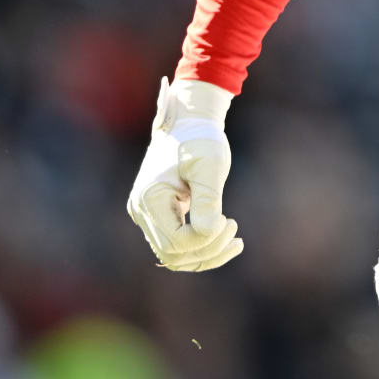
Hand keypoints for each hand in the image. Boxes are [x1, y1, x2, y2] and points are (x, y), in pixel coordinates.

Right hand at [125, 76, 243, 271]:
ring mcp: (147, 215)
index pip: (177, 242)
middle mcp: (141, 211)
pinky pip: (177, 244)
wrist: (188, 122)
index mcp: (150, 198)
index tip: (230, 220)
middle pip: (173, 255)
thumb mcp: (210, 164)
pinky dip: (201, 247)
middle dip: (209, 250)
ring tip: (236, 241)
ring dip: (206, 255)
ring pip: (174, 256)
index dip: (207, 240)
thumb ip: (208, 199)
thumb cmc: (200, 139)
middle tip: (235, 230)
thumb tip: (209, 233)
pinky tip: (227, 240)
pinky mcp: (158, 215)